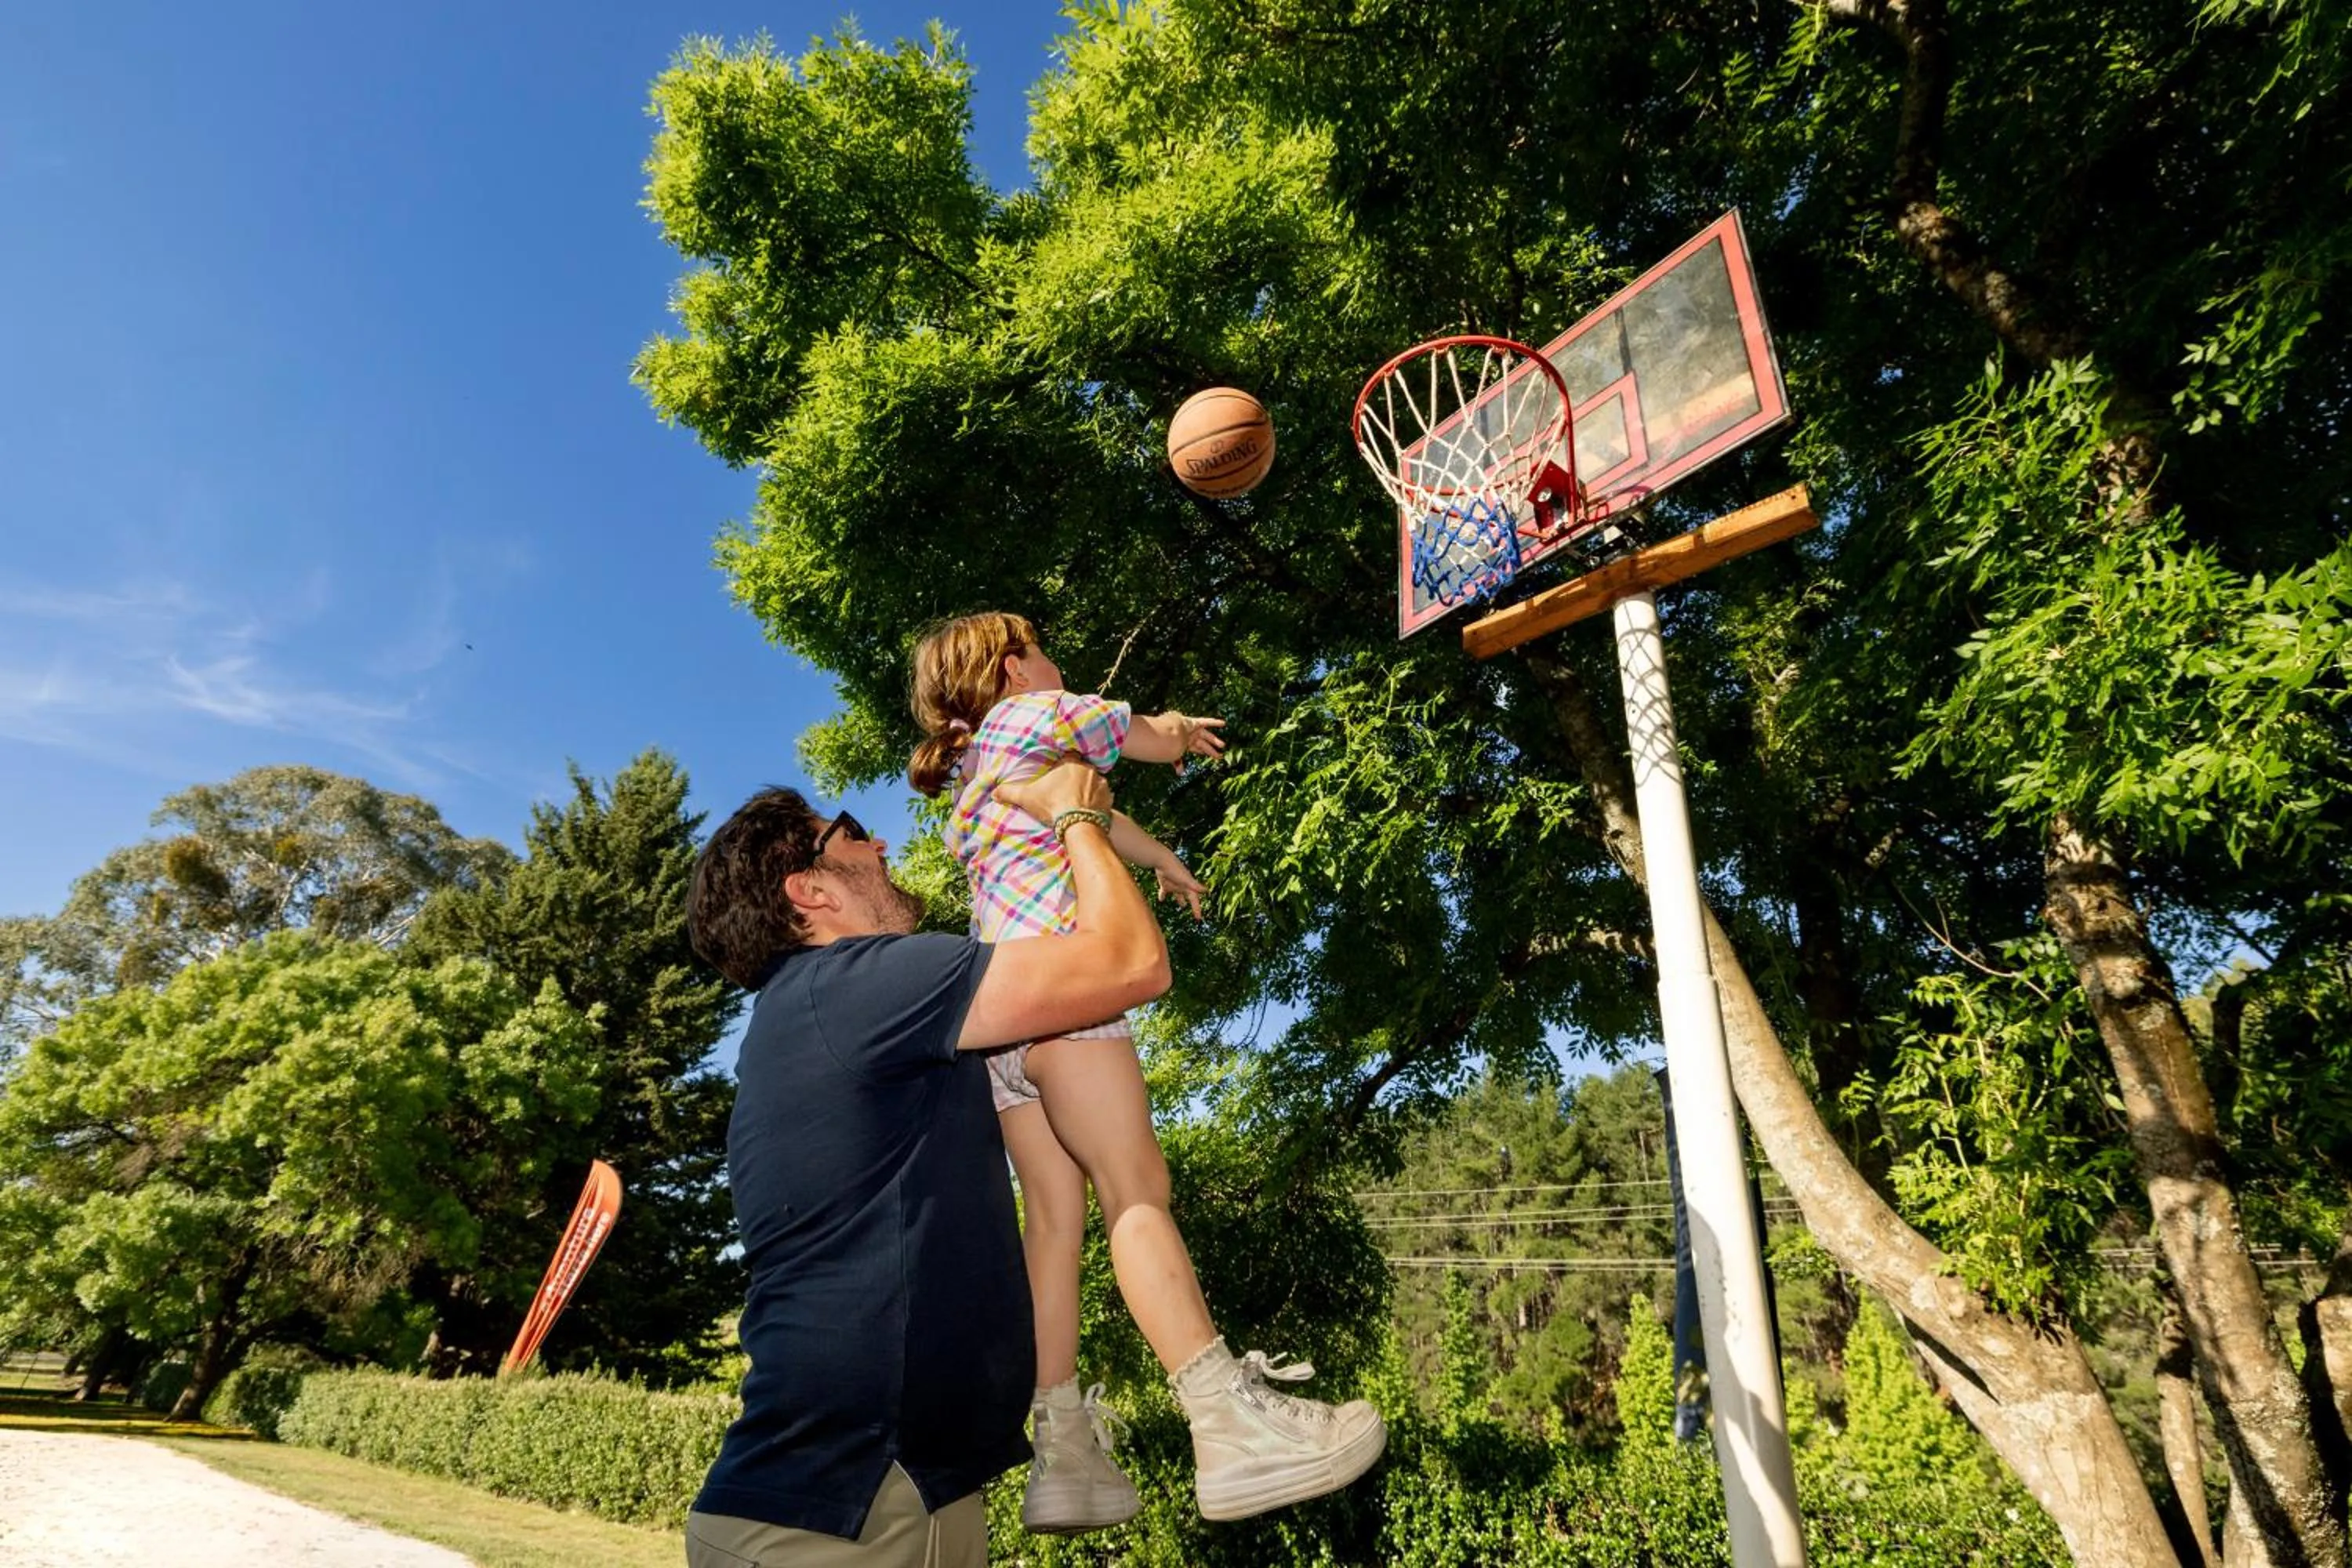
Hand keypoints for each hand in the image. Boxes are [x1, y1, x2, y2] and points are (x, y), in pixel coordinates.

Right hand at [995, 756, 1112, 828]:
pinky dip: (1097, 801)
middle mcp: (1089, 768)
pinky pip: (1103, 796)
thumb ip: (1010, 792)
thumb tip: (994, 792)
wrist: (1078, 825)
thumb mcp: (1027, 798)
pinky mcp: (1109, 797)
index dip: (1062, 765)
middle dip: (1075, 777)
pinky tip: (1089, 810)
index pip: (1067, 757)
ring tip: (1077, 802)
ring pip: (1093, 781)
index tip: (1057, 775)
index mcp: (1070, 762)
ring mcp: (1101, 782)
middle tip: (1065, 791)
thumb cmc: (1052, 806)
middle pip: (1081, 769)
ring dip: (1087, 789)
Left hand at [1153, 858, 1207, 919]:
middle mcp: (1182, 886)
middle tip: (1195, 912)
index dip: (1197, 909)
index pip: (1194, 900)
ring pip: (1178, 895)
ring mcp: (1174, 885)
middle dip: (1192, 904)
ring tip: (1182, 906)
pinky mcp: (1165, 883)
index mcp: (1188, 887)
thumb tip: (1207, 891)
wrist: (1163, 860)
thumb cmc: (1176, 870)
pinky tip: (1161, 900)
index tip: (1199, 918)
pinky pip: (1164, 892)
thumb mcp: (1186, 880)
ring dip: (1180, 900)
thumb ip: (1195, 886)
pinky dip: (1162, 896)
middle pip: (1188, 898)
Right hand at [1170, 713, 1226, 765]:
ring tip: (1223, 745)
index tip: (1205, 754)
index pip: (1195, 749)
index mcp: (1185, 744)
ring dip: (1214, 740)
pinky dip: (1215, 722)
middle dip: (1211, 750)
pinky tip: (1224, 723)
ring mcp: (1193, 730)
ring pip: (1207, 736)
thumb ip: (1178, 763)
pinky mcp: (1195, 723)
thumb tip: (1180, 773)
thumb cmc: (1169, 745)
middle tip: (1219, 756)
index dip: (1201, 751)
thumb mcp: (1175, 755)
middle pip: (1203, 744)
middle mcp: (1190, 737)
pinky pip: (1207, 721)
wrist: (1167, 733)